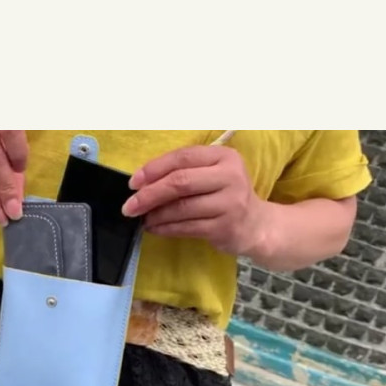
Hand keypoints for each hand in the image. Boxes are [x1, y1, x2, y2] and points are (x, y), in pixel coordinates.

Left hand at [122, 145, 266, 257]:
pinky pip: (187, 227)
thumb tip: (142, 183)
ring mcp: (229, 204)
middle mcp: (230, 177)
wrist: (255, 224)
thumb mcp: (212, 174)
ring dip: (156, 214)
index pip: (183, 157)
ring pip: (182, 208)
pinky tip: (154, 228)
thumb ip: (184, 171)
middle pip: (180, 182)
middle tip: (130, 206)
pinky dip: (166, 228)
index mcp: (224, 157)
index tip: (133, 182)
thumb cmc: (225, 194)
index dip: (154, 168)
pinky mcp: (224, 228)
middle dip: (150, 194)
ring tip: (142, 218)